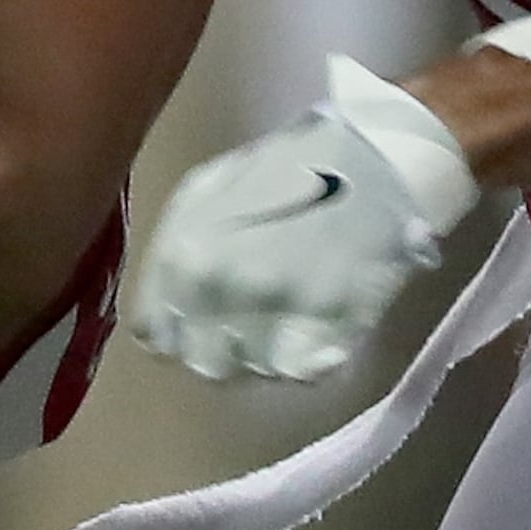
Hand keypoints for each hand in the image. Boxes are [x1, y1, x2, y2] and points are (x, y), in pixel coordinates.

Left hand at [129, 56, 482, 380]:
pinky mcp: (333, 325)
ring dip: (269, 352)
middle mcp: (223, 288)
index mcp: (183, 254)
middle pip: (206, 363)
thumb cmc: (282, 170)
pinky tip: (318, 326)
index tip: (202, 320)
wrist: (373, 156)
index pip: (157, 336)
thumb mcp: (205, 193)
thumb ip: (174, 256)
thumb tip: (158, 322)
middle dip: (224, 346)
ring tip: (290, 312)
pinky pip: (303, 373)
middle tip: (251, 319)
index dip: (180, 330)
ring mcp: (278, 309)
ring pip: (256, 371)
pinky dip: (308, 359)